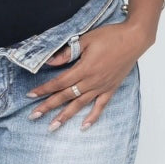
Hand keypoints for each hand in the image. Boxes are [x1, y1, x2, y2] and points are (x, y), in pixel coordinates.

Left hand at [26, 21, 149, 130]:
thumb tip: (50, 62)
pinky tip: (83, 126)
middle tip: (34, 116)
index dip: (44, 89)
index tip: (31, 95)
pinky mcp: (111, 89)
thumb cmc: (110, 36)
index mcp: (84, 68)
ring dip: (65, 116)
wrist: (133, 39)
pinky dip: (92, 117)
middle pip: (66, 96)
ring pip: (80, 105)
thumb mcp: (86, 40)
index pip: (59, 82)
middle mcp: (92, 81)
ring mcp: (102, 87)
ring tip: (53, 127)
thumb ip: (68, 52)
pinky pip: (100, 106)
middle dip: (48, 106)